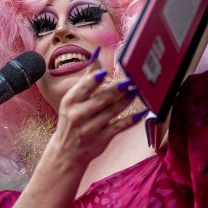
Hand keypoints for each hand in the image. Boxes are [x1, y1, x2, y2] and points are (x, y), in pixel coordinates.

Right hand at [47, 52, 141, 167]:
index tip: (106, 72)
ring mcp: (90, 128)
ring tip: (136, 91)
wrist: (66, 152)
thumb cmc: (71, 120)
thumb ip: (87, 78)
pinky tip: (141, 112)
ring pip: (111, 112)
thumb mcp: (72, 100)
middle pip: (100, 100)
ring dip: (125, 101)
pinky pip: (119, 127)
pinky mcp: (102, 139)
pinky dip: (131, 120)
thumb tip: (96, 55)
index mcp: (70, 101)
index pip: (83, 88)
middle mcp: (78, 115)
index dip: (94, 80)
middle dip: (116, 90)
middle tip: (130, 80)